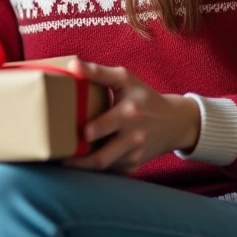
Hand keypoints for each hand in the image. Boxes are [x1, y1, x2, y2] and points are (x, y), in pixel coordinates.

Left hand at [62, 60, 199, 174]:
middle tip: (62, 152)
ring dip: (82, 165)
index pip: (109, 123)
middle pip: (103, 156)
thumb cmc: (143, 97)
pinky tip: (82, 160)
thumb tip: (72, 65)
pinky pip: (110, 170)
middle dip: (81, 158)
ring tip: (64, 158)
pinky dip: (95, 167)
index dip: (94, 130)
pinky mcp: (133, 166)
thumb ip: (98, 73)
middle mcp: (133, 137)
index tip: (81, 132)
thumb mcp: (125, 79)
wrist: (174, 123)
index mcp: (129, 113)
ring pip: (103, 166)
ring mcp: (133, 155)